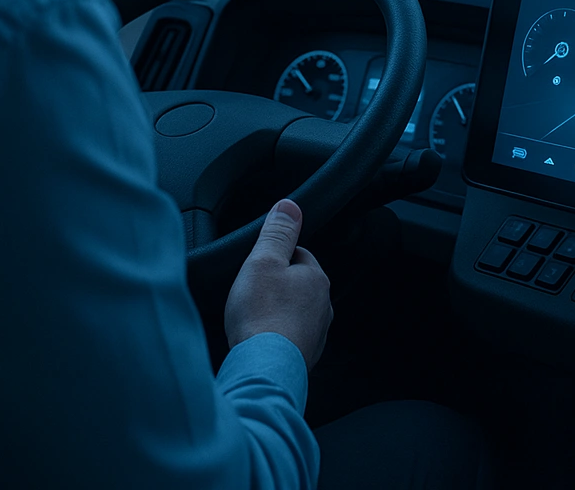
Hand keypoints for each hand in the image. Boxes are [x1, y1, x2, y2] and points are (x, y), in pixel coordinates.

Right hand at [224, 199, 332, 369]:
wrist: (263, 370)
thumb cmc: (262, 316)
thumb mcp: (263, 261)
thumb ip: (277, 232)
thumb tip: (290, 206)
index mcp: (316, 278)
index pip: (298, 255)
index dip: (275, 257)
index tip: (258, 264)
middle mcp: (323, 306)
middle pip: (297, 285)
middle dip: (276, 286)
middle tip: (251, 292)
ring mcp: (316, 333)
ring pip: (295, 312)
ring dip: (277, 313)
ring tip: (253, 317)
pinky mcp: (304, 357)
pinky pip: (289, 338)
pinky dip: (276, 337)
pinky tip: (259, 340)